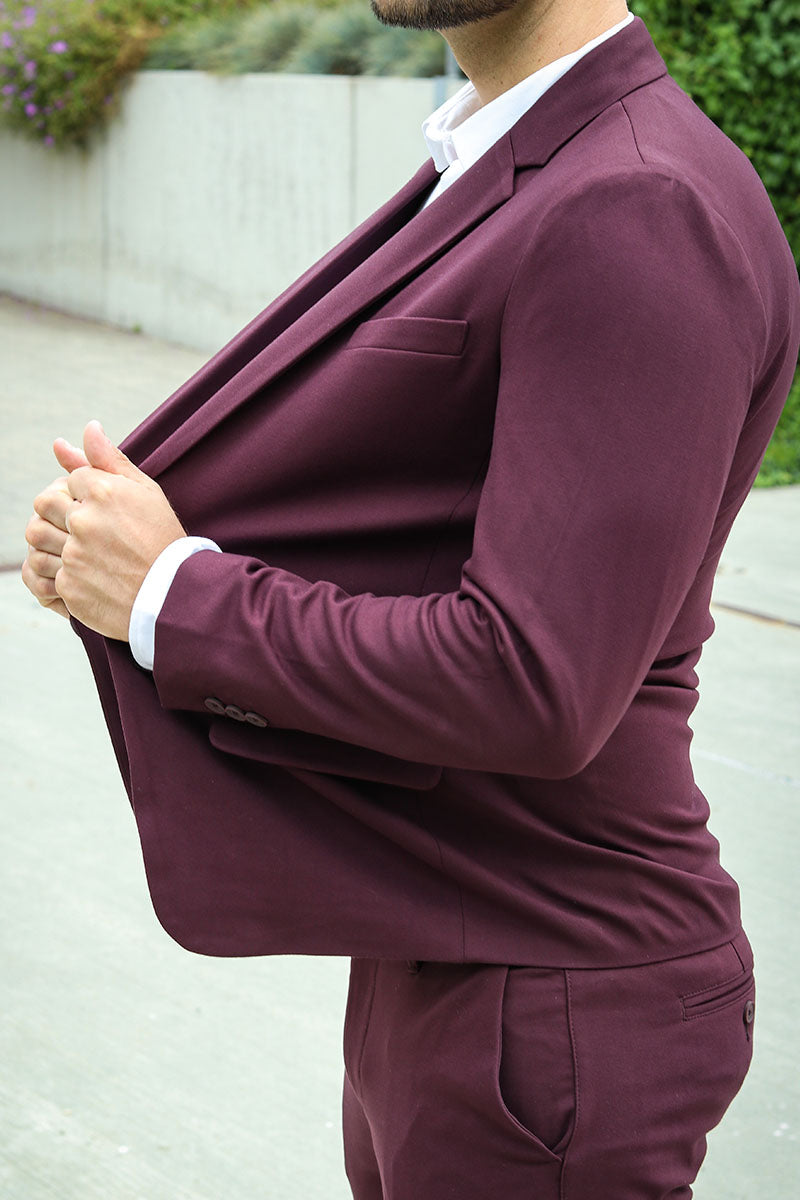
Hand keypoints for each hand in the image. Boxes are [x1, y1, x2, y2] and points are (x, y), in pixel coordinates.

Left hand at [25, 421, 185, 639]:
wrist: (175, 596)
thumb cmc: (163, 540)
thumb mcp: (145, 492)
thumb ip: (110, 459)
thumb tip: (89, 427)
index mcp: (104, 491)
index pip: (71, 478)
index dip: (86, 494)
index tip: (105, 511)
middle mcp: (85, 521)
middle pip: (44, 502)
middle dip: (59, 512)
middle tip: (84, 527)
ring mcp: (74, 554)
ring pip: (36, 536)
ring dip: (51, 539)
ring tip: (77, 548)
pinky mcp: (69, 586)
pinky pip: (45, 572)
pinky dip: (60, 573)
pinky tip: (84, 575)